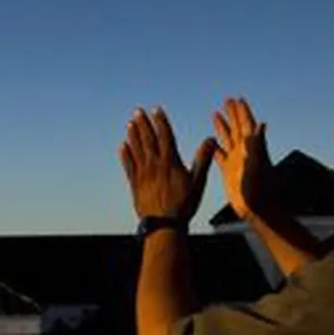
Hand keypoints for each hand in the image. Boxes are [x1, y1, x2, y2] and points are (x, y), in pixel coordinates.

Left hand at [120, 106, 217, 221]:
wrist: (164, 225)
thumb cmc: (184, 205)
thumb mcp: (198, 182)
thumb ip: (203, 159)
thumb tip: (211, 139)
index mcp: (170, 162)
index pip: (165, 136)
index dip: (160, 121)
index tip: (156, 110)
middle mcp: (154, 165)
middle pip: (148, 139)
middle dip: (143, 124)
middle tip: (138, 111)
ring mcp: (143, 174)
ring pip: (136, 150)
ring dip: (133, 136)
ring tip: (130, 124)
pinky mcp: (135, 184)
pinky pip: (128, 166)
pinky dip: (125, 155)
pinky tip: (122, 146)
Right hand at [212, 98, 275, 220]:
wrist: (256, 210)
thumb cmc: (260, 189)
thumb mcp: (258, 164)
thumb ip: (258, 144)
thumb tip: (262, 123)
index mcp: (251, 148)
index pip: (246, 124)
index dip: (242, 111)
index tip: (237, 98)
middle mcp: (244, 152)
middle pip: (237, 127)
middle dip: (232, 113)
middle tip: (227, 100)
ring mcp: (236, 161)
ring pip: (227, 139)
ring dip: (223, 126)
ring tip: (215, 114)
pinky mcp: (228, 172)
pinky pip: (220, 155)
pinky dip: (215, 147)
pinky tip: (209, 141)